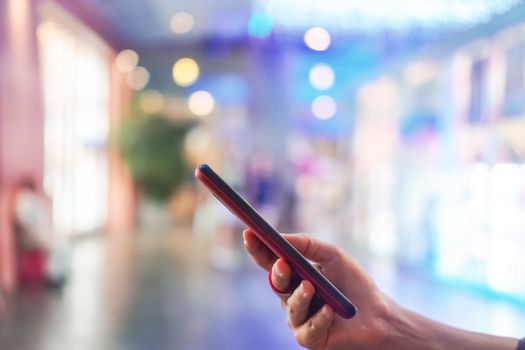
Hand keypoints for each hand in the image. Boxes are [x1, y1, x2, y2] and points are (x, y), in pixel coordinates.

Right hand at [243, 229, 396, 349]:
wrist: (378, 314)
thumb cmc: (353, 283)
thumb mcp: (331, 255)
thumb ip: (306, 244)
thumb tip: (280, 237)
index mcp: (294, 276)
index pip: (270, 261)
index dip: (258, 248)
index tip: (249, 233)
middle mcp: (292, 298)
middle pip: (276, 284)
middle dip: (278, 273)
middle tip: (283, 263)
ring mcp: (299, 320)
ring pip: (291, 308)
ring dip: (300, 296)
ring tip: (312, 287)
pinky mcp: (310, 340)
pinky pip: (308, 329)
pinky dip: (320, 318)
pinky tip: (330, 311)